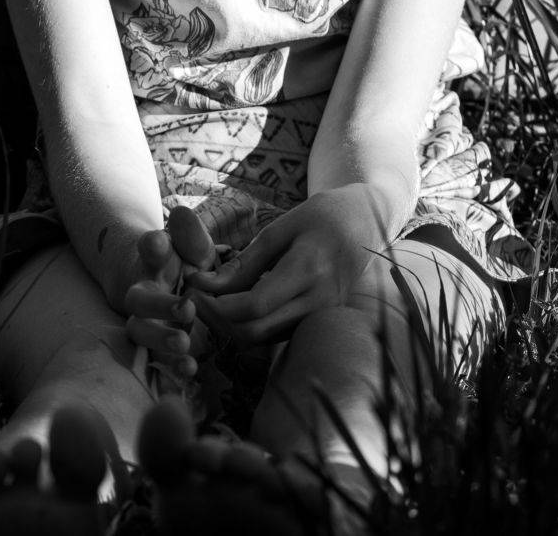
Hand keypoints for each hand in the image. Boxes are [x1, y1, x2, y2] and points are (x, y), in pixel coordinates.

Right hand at [122, 206, 217, 383]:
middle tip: (187, 308)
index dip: (152, 244)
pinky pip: (156, 360)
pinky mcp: (157, 347)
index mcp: (154, 261)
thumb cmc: (186, 265)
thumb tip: (182, 214)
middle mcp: (145, 291)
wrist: (171, 290)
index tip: (159, 241)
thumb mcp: (194, 248)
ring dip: (160, 339)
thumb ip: (191, 235)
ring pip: (140, 332)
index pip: (149, 248)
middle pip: (139, 299)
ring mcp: (147, 321)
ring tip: (184, 343)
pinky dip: (169, 368)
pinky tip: (190, 370)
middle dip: (159, 305)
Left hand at [183, 186, 383, 347]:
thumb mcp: (281, 228)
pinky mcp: (319, 323)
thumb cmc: (320, 217)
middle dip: (218, 319)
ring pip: (264, 340)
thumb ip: (245, 262)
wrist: (365, 224)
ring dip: (231, 326)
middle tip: (195, 296)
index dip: (217, 303)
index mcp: (308, 270)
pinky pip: (277, 335)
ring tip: (211, 298)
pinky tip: (236, 303)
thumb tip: (204, 284)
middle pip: (255, 332)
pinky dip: (251, 325)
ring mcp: (321, 317)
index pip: (255, 305)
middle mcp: (318, 302)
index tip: (193, 286)